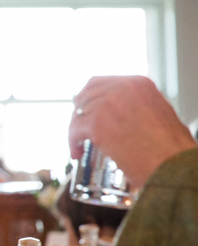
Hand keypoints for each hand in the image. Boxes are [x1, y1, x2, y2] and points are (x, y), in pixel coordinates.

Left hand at [69, 76, 195, 185]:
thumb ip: (135, 107)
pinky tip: (77, 153)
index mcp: (138, 83)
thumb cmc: (170, 147)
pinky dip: (72, 143)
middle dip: (79, 113)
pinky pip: (74, 130)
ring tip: (79, 146)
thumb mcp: (157, 113)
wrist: (172, 163)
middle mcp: (121, 88)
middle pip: (85, 96)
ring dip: (76, 131)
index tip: (84, 110)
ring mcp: (107, 104)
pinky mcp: (96, 124)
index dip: (88, 98)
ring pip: (78, 115)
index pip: (99, 83)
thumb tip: (117, 116)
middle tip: (79, 129)